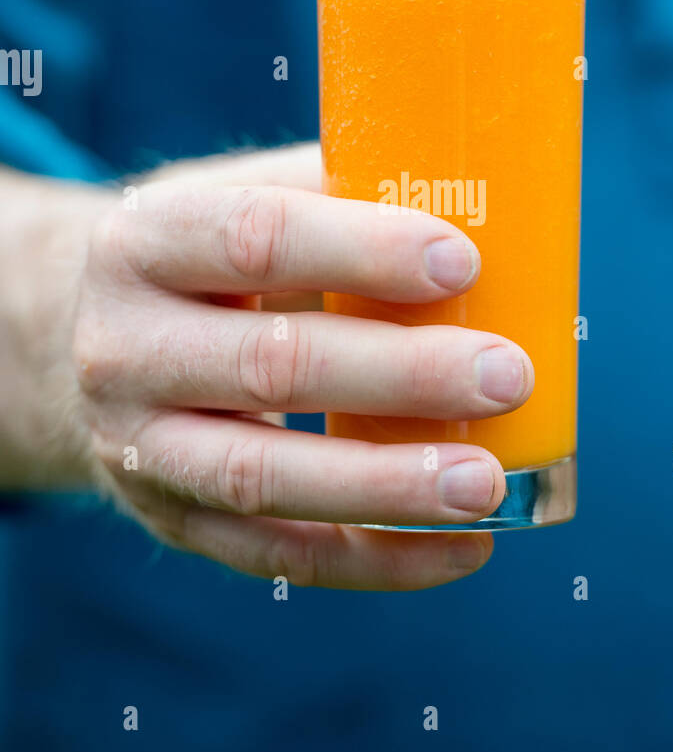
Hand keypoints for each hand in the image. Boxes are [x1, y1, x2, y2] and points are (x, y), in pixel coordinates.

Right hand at [16, 146, 532, 589]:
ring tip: (490, 482)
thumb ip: (338, 191)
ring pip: (265, 476)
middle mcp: (123, 347)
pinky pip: (277, 555)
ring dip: (388, 486)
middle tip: (506, 375)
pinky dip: (376, 560)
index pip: (256, 237)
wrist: (87, 343)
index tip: (461, 263)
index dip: (362, 250)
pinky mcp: (172, 521)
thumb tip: (485, 200)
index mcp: (146, 241)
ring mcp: (137, 447)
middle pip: (271, 365)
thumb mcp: (242, 198)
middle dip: (401, 374)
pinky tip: (464, 547)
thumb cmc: (209, 260)